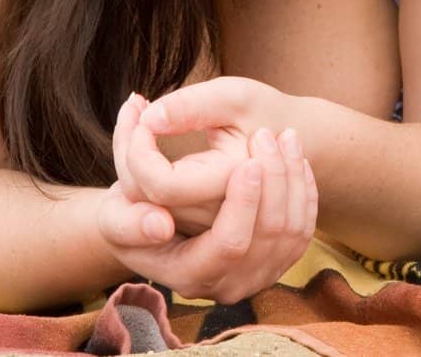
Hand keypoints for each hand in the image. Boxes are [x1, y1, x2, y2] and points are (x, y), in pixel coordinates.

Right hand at [98, 127, 317, 304]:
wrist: (157, 221)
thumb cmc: (132, 213)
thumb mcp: (115, 214)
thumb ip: (127, 221)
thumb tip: (159, 225)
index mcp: (188, 276)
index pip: (230, 244)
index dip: (244, 204)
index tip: (250, 161)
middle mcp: (227, 285)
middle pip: (271, 235)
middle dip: (275, 180)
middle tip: (268, 134)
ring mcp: (256, 276)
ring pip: (293, 231)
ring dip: (293, 179)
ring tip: (286, 136)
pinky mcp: (277, 261)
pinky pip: (304, 228)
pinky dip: (304, 190)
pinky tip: (295, 157)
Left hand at [115, 77, 289, 230]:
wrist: (294, 139)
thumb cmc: (265, 112)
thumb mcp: (237, 96)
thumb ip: (194, 106)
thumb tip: (150, 119)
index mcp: (227, 185)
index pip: (161, 185)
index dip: (141, 150)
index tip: (146, 111)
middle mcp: (210, 214)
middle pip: (142, 194)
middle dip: (128, 144)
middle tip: (135, 101)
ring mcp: (199, 219)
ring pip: (139, 199)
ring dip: (128, 150)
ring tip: (137, 106)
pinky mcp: (190, 212)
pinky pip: (147, 196)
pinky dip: (138, 159)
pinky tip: (143, 125)